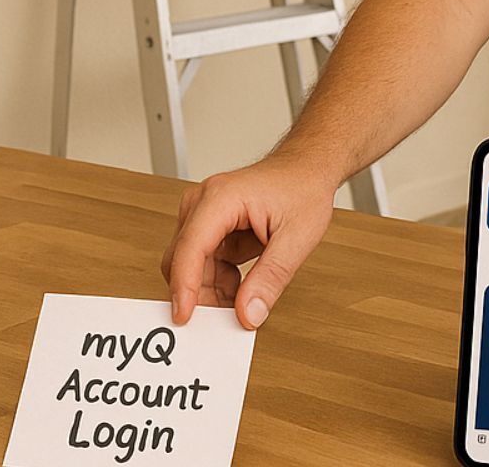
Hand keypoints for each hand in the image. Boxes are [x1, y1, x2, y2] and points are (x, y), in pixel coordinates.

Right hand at [160, 154, 337, 329]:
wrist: (306, 170)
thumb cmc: (303, 190)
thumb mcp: (297, 238)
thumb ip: (271, 278)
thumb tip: (248, 314)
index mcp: (220, 198)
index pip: (190, 248)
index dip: (185, 286)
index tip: (184, 317)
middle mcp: (203, 203)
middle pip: (182, 260)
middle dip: (199, 294)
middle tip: (224, 320)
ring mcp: (202, 214)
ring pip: (189, 266)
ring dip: (211, 289)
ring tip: (243, 299)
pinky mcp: (208, 227)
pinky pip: (201, 263)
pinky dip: (217, 281)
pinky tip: (241, 287)